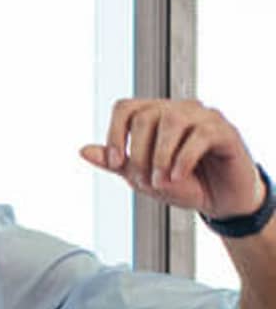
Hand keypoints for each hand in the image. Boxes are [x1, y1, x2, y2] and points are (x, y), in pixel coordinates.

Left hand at [83, 99, 267, 223]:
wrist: (219, 201)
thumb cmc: (182, 184)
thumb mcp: (142, 177)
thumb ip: (116, 163)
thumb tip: (83, 150)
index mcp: (155, 116)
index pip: (125, 107)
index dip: (114, 134)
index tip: (115, 163)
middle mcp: (179, 109)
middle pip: (146, 115)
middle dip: (139, 153)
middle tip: (144, 180)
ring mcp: (204, 117)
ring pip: (172, 120)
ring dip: (160, 156)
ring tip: (161, 180)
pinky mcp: (225, 131)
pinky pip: (201, 134)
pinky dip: (183, 159)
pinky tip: (178, 177)